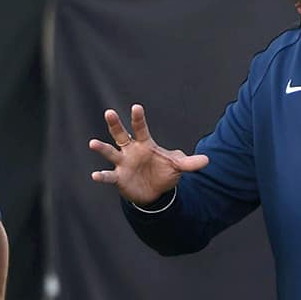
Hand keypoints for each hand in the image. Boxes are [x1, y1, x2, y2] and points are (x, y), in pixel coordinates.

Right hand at [89, 104, 208, 205]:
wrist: (154, 192)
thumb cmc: (163, 172)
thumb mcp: (177, 166)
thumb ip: (190, 163)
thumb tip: (207, 160)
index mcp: (144, 144)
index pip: (141, 128)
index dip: (138, 118)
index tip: (136, 107)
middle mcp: (130, 150)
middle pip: (120, 135)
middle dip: (115, 124)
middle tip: (109, 112)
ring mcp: (122, 163)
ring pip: (110, 152)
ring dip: (102, 148)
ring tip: (93, 143)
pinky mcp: (118, 178)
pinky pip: (108, 176)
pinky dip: (102, 176)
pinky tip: (95, 175)